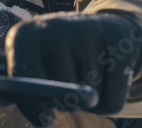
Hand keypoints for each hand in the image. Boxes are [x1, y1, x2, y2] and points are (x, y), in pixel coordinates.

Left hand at [5, 13, 141, 124]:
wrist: (101, 32)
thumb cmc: (60, 62)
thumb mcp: (37, 73)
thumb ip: (33, 93)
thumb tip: (51, 109)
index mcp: (24, 35)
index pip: (23, 76)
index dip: (34, 106)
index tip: (46, 117)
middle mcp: (54, 25)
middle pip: (62, 92)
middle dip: (69, 101)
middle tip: (72, 83)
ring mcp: (87, 27)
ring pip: (92, 96)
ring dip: (92, 99)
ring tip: (90, 73)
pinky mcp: (117, 35)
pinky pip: (115, 97)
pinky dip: (114, 98)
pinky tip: (109, 74)